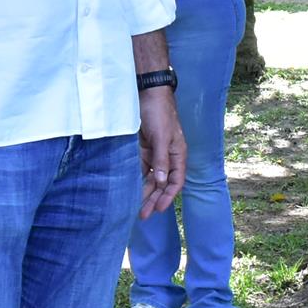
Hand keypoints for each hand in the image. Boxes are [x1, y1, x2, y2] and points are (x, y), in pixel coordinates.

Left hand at [139, 86, 186, 218]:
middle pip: (162, 183)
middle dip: (153, 199)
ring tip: (135, 208)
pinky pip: (140, 169)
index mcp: (177, 154)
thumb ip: (161, 159)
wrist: (147, 92)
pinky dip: (136, 180)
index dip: (168, 196)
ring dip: (144, 192)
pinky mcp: (142, 149)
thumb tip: (162, 182)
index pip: (176, 181)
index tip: (158, 209)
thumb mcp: (162, 136)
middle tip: (143, 215)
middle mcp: (167, 156)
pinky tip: (130, 191)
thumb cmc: (159, 112)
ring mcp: (154, 153)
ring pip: (150, 178)